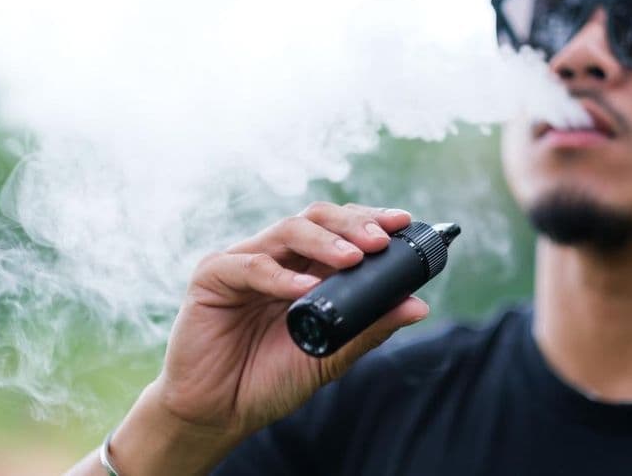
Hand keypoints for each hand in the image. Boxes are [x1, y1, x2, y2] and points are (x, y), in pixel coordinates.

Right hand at [154, 202, 428, 436]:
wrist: (218, 413)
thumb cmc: (270, 380)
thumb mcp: (330, 356)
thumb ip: (369, 328)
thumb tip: (418, 305)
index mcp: (304, 268)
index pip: (340, 229)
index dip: (370, 219)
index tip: (403, 222)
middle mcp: (277, 258)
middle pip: (316, 219)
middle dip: (352, 224)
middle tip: (379, 241)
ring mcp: (244, 263)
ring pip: (287, 231)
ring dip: (324, 241)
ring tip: (353, 259)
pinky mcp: (212, 277)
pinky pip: (248, 265)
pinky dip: (279, 275)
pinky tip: (304, 289)